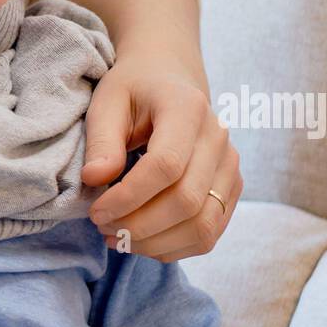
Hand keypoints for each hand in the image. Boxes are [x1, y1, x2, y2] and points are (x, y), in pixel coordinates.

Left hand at [82, 63, 240, 262]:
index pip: (165, 166)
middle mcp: (218, 138)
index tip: (95, 211)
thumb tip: (95, 179)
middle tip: (102, 226)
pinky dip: (172, 247)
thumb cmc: (134, 90)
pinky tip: (141, 241)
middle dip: (137, 225)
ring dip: (154, 243)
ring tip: (117, 237)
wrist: (170, 79)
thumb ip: (101, 141)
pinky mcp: (231, 188)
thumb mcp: (107, 102)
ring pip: (202, 226)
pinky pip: (209, 233)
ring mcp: (230, 166)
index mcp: (188, 108)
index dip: (128, 198)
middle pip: (186, 201)